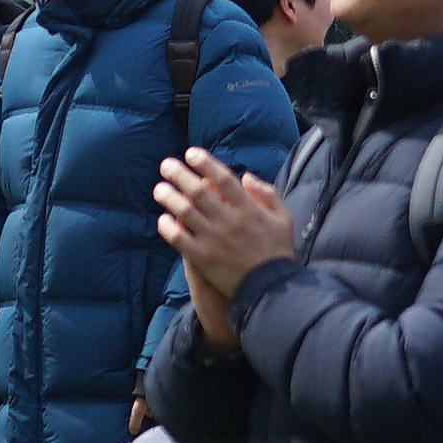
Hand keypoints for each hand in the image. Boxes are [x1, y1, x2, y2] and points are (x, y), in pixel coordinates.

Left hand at [155, 147, 291, 341]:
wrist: (270, 289)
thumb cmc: (277, 252)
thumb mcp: (284, 218)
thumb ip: (268, 194)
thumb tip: (246, 176)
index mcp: (249, 209)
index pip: (223, 178)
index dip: (205, 163)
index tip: (191, 153)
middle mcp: (229, 221)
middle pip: (198, 191)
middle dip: (179, 175)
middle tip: (166, 165)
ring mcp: (214, 240)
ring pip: (185, 212)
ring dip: (169, 198)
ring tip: (159, 189)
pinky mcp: (203, 259)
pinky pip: (180, 240)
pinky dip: (168, 228)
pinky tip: (162, 220)